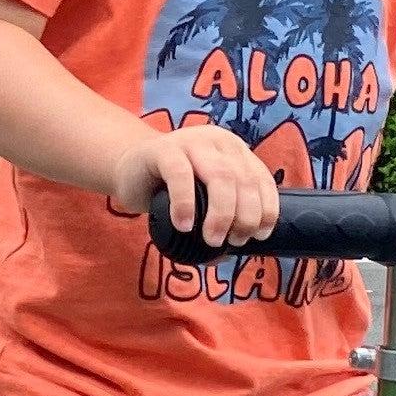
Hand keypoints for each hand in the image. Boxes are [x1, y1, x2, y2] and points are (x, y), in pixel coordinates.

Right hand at [113, 118, 280, 253]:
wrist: (128, 169)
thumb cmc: (170, 189)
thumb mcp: (202, 199)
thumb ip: (220, 215)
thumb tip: (231, 253)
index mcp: (234, 151)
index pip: (261, 178)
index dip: (266, 208)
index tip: (260, 235)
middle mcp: (217, 142)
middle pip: (243, 180)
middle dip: (245, 216)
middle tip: (233, 241)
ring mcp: (191, 142)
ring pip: (220, 176)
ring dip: (222, 214)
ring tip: (212, 239)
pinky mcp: (163, 150)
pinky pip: (181, 175)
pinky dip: (186, 204)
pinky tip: (184, 225)